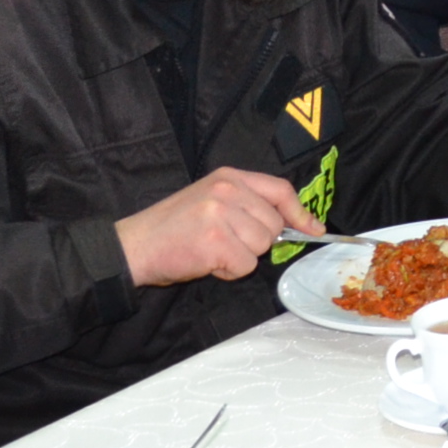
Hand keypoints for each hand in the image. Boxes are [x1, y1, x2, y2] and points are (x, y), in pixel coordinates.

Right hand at [116, 168, 320, 286]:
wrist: (133, 246)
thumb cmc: (173, 229)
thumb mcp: (211, 201)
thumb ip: (247, 206)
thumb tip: (295, 225)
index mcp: (229, 176)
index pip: (279, 190)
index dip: (300, 212)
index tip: (314, 229)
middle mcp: (227, 190)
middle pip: (273, 225)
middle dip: (255, 242)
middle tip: (222, 242)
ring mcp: (221, 213)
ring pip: (261, 247)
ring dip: (240, 258)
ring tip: (210, 250)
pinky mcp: (215, 240)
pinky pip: (245, 266)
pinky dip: (228, 271)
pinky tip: (205, 261)